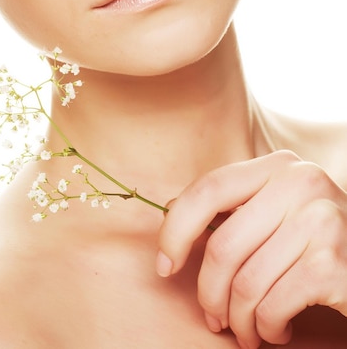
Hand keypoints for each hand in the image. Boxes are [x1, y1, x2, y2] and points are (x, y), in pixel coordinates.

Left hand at [156, 150, 346, 348]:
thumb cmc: (317, 240)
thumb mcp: (277, 210)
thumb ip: (233, 206)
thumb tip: (170, 207)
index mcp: (278, 166)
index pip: (209, 189)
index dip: (176, 230)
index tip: (165, 265)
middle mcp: (300, 184)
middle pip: (222, 246)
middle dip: (209, 293)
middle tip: (213, 317)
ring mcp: (320, 221)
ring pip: (245, 283)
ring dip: (239, 319)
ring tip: (247, 329)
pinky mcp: (333, 263)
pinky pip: (272, 306)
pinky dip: (267, 328)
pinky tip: (276, 330)